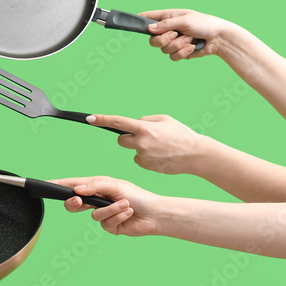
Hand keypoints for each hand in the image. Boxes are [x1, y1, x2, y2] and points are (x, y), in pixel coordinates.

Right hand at [50, 176, 162, 235]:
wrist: (155, 213)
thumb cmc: (138, 196)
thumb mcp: (115, 185)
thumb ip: (94, 186)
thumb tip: (77, 190)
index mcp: (98, 187)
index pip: (74, 185)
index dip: (60, 185)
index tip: (47, 184)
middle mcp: (98, 200)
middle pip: (75, 203)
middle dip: (75, 203)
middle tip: (79, 201)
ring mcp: (103, 214)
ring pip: (94, 215)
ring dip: (111, 210)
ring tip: (125, 205)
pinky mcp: (110, 226)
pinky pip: (106, 223)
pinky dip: (118, 217)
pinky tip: (128, 213)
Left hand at [86, 113, 206, 174]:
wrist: (196, 155)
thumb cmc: (181, 134)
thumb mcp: (165, 119)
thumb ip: (146, 120)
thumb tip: (135, 123)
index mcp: (145, 128)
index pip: (118, 122)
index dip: (102, 120)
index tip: (89, 118)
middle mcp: (142, 143)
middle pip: (121, 140)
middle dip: (127, 138)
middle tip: (142, 137)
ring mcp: (144, 156)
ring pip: (132, 151)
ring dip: (140, 148)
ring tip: (158, 147)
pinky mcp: (147, 167)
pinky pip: (140, 160)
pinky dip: (146, 157)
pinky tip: (160, 156)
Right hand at [140, 9, 233, 60]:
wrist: (219, 39)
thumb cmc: (205, 24)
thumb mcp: (184, 20)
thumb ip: (166, 25)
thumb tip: (150, 28)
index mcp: (168, 17)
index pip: (148, 18)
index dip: (139, 20)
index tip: (131, 22)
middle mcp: (168, 29)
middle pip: (153, 40)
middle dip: (164, 40)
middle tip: (175, 35)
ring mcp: (174, 41)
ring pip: (164, 50)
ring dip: (178, 46)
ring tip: (190, 40)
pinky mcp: (179, 51)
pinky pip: (173, 57)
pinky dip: (183, 53)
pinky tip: (192, 47)